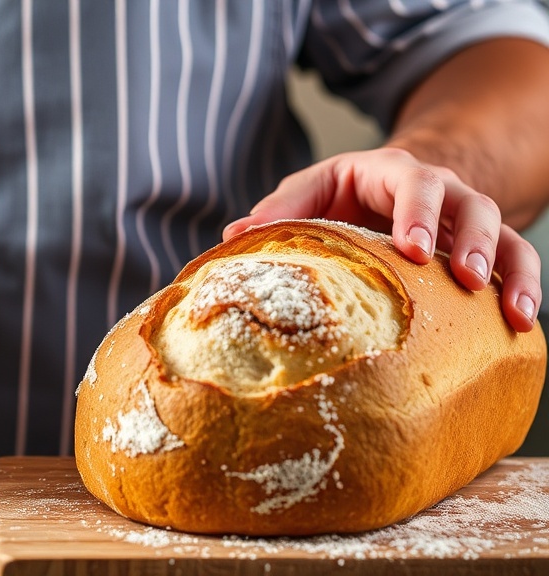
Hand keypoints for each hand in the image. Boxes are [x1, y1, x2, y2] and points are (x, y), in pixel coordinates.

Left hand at [222, 147, 540, 331]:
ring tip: (512, 312)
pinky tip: (522, 325)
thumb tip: (234, 237)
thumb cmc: (336, 197)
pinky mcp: (479, 252)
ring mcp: (464, 223)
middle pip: (469, 204)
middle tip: (465, 277)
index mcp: (391, 173)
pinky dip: (523, 290)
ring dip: (510, 271)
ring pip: (503, 234)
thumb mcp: (306, 193)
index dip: (417, 212)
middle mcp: (440, 192)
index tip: (411, 249)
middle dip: (469, 240)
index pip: (413, 183)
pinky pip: (515, 264)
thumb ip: (277, 212)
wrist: (379, 195)